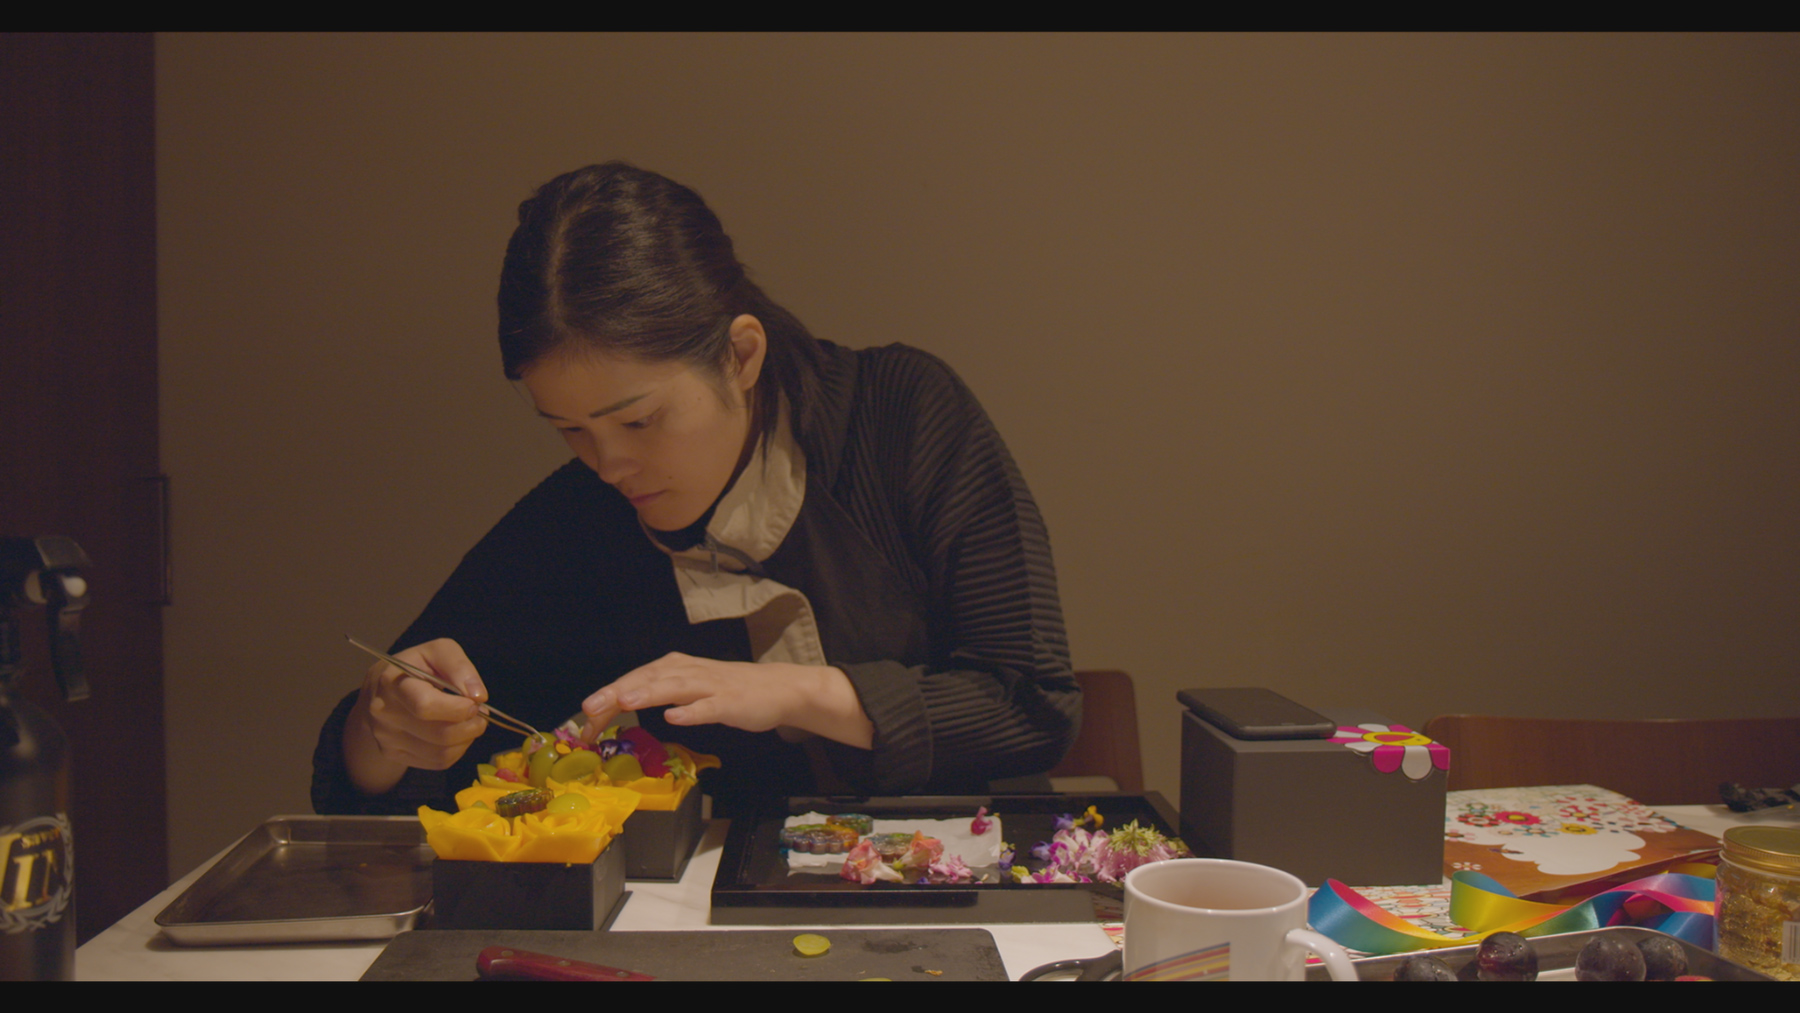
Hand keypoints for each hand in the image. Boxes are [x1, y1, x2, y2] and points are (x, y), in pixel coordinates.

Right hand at [344, 638, 488, 794]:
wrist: (380, 691)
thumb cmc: (414, 667)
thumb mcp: (437, 651)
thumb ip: (459, 666)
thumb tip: (478, 696)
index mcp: (392, 682)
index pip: (425, 706)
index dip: (457, 708)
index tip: (474, 702)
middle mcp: (385, 714)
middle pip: (439, 734)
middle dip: (471, 725)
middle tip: (480, 713)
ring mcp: (387, 739)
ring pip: (442, 753)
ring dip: (467, 739)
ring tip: (469, 722)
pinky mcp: (394, 755)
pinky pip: (437, 762)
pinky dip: (456, 751)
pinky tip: (456, 734)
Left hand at [581, 653, 872, 749]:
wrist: (779, 689)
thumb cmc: (730, 690)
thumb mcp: (689, 687)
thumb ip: (658, 691)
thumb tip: (619, 703)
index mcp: (675, 668)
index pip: (635, 679)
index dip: (608, 696)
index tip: (584, 719)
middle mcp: (689, 672)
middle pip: (648, 679)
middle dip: (617, 692)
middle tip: (589, 707)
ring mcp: (710, 686)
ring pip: (675, 687)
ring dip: (649, 693)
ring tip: (625, 702)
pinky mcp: (730, 702)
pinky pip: (708, 707)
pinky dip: (692, 711)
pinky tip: (675, 716)